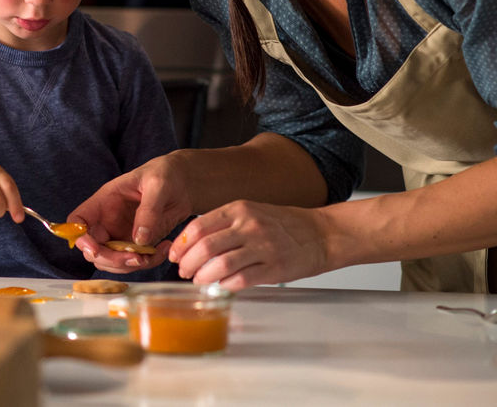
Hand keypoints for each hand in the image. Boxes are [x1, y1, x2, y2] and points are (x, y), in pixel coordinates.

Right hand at [69, 155, 189, 272]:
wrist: (184, 184)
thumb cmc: (165, 175)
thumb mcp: (158, 184)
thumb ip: (148, 209)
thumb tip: (139, 240)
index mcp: (105, 201)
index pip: (78, 221)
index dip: (79, 237)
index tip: (94, 249)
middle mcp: (108, 221)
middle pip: (93, 249)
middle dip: (111, 260)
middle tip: (137, 259)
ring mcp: (122, 235)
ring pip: (112, 262)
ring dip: (130, 266)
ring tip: (155, 254)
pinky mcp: (138, 245)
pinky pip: (135, 262)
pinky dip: (148, 263)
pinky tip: (164, 249)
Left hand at [169, 200, 328, 289]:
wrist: (321, 233)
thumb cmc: (282, 225)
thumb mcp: (250, 212)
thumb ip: (224, 224)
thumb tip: (191, 243)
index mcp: (239, 210)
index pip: (199, 226)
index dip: (182, 244)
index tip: (175, 254)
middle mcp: (249, 226)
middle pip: (206, 246)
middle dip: (188, 262)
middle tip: (183, 271)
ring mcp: (263, 247)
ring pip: (221, 264)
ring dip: (203, 276)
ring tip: (198, 280)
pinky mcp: (275, 268)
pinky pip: (242, 280)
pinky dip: (225, 285)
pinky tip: (221, 286)